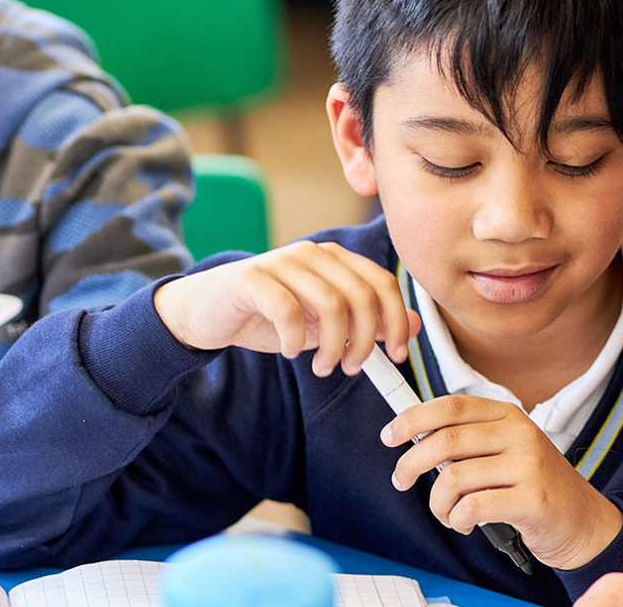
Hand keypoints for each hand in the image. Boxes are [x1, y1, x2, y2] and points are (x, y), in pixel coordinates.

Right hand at [154, 240, 420, 375]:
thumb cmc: (269, 317)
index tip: (395, 356)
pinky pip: (288, 310)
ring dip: (332, 346)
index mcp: (336, 259)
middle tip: (350, 367)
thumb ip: (367, 321)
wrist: (207, 312)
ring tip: (323, 367)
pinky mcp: (252, 278)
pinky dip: (295, 339)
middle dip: (364, 340)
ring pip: (330, 304)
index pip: (382, 283)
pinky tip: (289, 351)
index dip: (396, 320)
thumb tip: (415, 326)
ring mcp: (282, 261)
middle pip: (361, 295)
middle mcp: (313, 253)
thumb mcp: (324, 323)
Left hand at [383, 395, 622, 569]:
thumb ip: (470, 442)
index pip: (452, 406)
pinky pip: (472, 507)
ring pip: (454, 478)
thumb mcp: (506, 451)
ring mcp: (528, 465)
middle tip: (401, 481)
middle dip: (411, 464)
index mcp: (509, 416)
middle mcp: (520, 433)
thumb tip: (415, 438)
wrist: (584, 521)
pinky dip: (457, 519)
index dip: (414, 418)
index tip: (390, 434)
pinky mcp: (532, 499)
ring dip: (438, 503)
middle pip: (446, 440)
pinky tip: (465, 522)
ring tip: (446, 512)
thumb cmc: (535, 487)